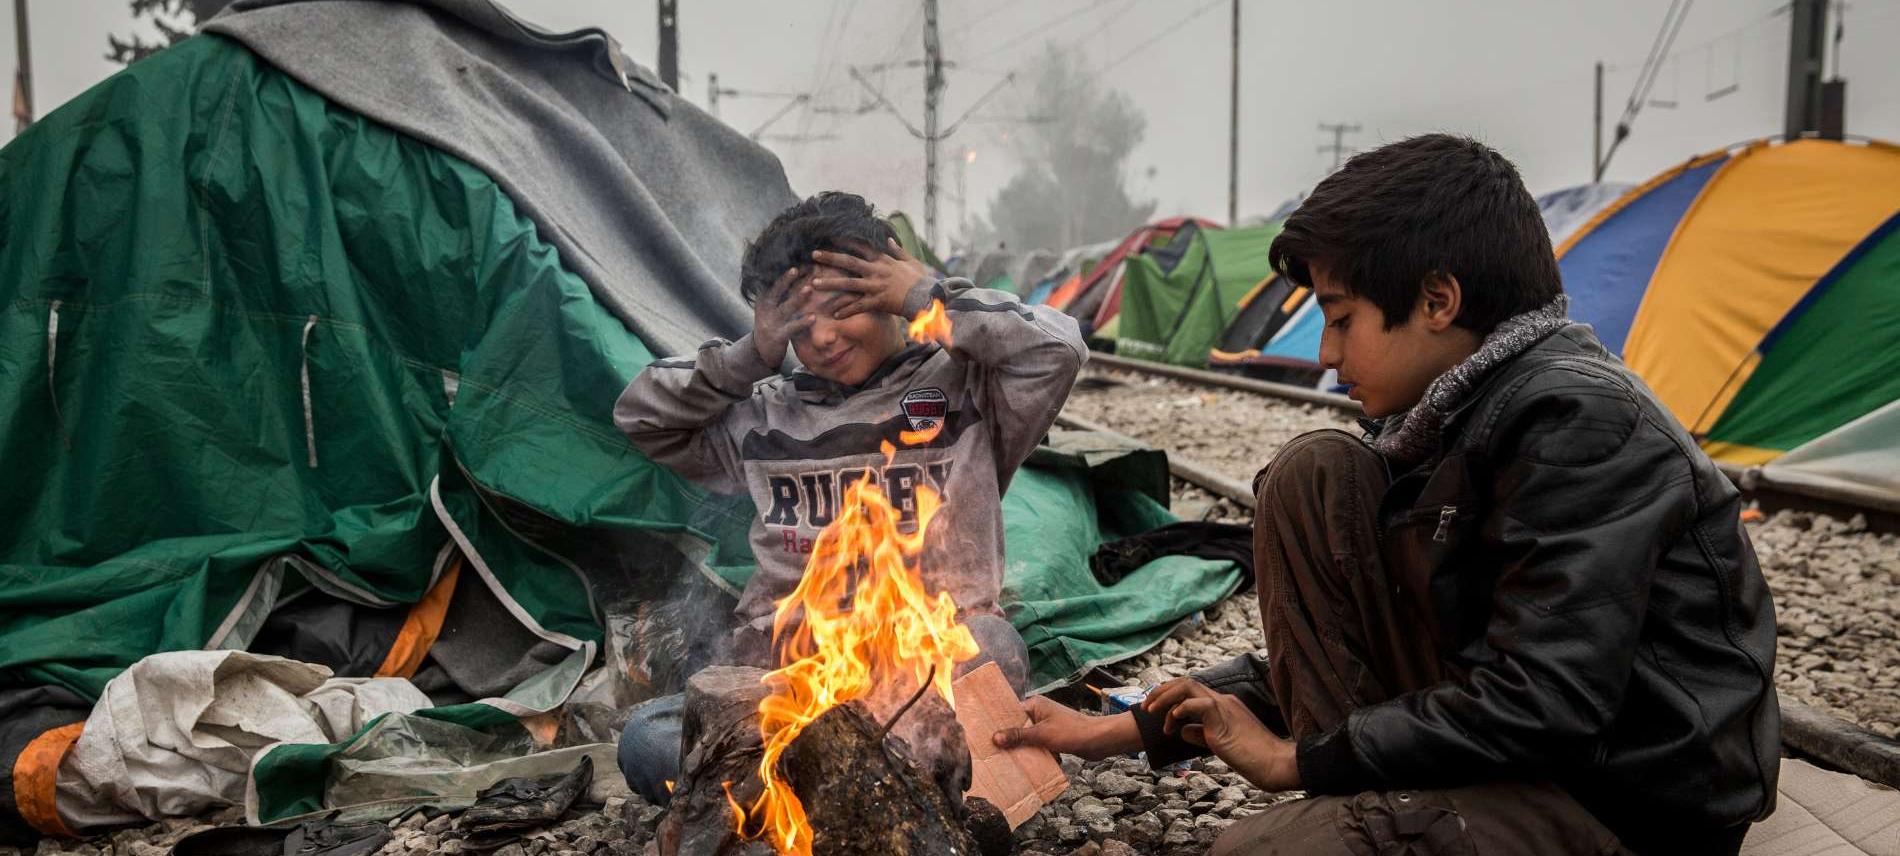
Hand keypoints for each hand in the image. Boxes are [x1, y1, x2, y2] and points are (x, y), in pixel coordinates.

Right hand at [752, 266, 815, 367]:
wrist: (761, 350)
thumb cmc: (773, 322)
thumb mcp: (771, 304)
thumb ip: (781, 290)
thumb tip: (797, 268)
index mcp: (764, 298)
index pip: (773, 281)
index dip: (785, 272)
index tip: (799, 260)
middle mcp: (765, 308)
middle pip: (776, 291)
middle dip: (786, 279)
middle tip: (797, 268)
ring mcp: (771, 322)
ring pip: (785, 308)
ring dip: (797, 298)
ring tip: (809, 288)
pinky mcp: (778, 336)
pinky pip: (792, 328)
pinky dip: (802, 322)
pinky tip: (813, 317)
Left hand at [809, 238, 932, 319]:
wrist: (927, 297)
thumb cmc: (921, 281)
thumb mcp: (910, 262)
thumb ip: (898, 251)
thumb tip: (889, 239)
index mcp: (883, 260)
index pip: (861, 247)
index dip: (845, 241)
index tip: (830, 236)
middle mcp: (877, 271)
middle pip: (849, 262)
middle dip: (830, 258)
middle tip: (813, 255)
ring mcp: (876, 286)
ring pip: (848, 284)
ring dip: (830, 284)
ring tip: (814, 284)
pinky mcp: (878, 302)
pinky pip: (859, 306)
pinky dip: (847, 310)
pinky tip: (834, 315)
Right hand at [992, 697, 1141, 760]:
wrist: (1099, 741)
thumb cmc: (1071, 732)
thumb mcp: (1042, 735)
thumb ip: (1019, 735)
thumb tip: (995, 737)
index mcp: (1035, 705)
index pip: (1010, 712)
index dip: (997, 723)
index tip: (982, 734)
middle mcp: (1039, 713)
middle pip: (1017, 726)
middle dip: (1007, 739)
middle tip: (988, 751)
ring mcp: (1046, 726)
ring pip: (1027, 738)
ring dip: (1019, 749)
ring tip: (1001, 760)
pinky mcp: (1053, 739)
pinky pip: (1037, 746)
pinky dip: (1031, 754)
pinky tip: (1021, 766)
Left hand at [1146, 679, 1299, 790]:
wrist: (1276, 763)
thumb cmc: (1253, 758)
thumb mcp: (1220, 745)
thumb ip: (1201, 734)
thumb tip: (1182, 730)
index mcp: (1223, 705)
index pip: (1191, 691)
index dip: (1169, 696)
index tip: (1155, 710)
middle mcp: (1223, 700)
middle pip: (1186, 682)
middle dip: (1161, 691)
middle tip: (1145, 707)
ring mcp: (1224, 707)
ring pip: (1188, 686)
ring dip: (1165, 697)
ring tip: (1151, 712)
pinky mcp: (1223, 719)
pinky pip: (1197, 704)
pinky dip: (1180, 709)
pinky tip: (1173, 723)